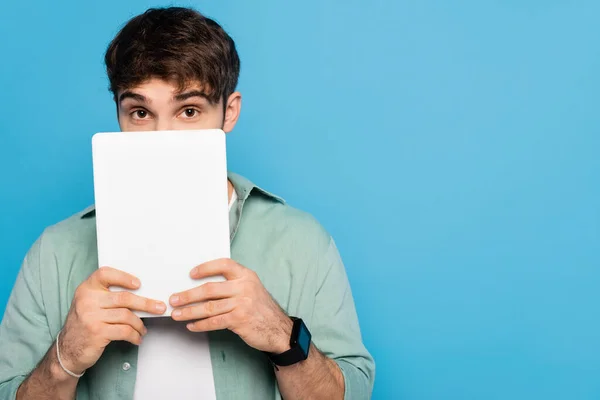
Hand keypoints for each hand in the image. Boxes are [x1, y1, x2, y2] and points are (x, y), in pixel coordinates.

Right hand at [59, 267, 166, 374]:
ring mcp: (91, 316)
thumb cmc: (84, 324)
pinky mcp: (97, 332)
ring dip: (139, 324)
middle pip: (124, 298)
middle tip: (159, 308)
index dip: (124, 277)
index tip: (139, 284)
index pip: (105, 274)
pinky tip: (137, 338)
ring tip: (143, 329)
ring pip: (126, 316)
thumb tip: (140, 294)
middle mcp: (87, 300)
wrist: (67, 350)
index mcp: (86, 289)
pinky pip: (124, 331)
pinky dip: (134, 335)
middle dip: (146, 304)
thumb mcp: (89, 304)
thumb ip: (107, 296)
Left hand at [169, 259, 292, 353]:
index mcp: (246, 276)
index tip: (191, 274)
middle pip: (210, 289)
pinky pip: (215, 322)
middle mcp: (245, 287)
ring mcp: (243, 304)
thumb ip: (233, 285)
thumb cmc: (262, 309)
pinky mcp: (240, 320)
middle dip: (188, 295)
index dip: (206, 268)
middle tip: (174, 299)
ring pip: (209, 307)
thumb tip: (202, 288)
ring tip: (177, 314)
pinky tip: (192, 325)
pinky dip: (200, 324)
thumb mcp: (252, 289)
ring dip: (190, 311)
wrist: (278, 329)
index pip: (223, 264)